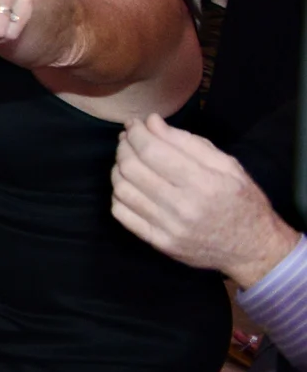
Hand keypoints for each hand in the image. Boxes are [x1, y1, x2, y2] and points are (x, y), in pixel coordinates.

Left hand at [111, 114, 301, 286]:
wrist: (254, 249)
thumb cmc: (244, 201)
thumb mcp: (227, 165)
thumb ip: (187, 141)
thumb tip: (151, 121)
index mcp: (204, 183)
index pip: (152, 150)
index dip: (136, 132)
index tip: (135, 124)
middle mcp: (183, 207)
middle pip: (131, 168)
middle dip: (124, 146)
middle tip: (129, 139)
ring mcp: (168, 228)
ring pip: (122, 190)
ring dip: (118, 168)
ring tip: (128, 160)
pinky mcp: (159, 243)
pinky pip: (121, 214)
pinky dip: (119, 194)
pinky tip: (130, 185)